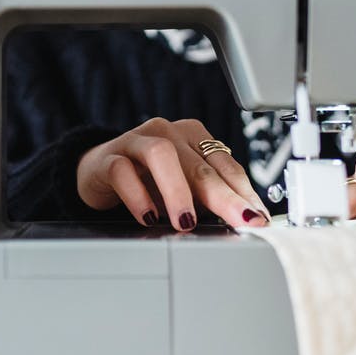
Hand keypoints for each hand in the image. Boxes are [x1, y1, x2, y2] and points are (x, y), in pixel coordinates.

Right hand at [77, 118, 269, 230]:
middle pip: (200, 164)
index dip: (244, 193)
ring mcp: (137, 141)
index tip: (257, 218)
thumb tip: (239, 221)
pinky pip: (123, 172)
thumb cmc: (147, 180)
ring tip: (186, 222)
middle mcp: (167, 132)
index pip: (226, 165)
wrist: (98, 170)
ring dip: (177, 191)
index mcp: (193, 137)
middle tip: (239, 221)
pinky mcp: (109, 157)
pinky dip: (138, 196)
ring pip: (161, 155)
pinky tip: (147, 217)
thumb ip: (208, 200)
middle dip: (224, 196)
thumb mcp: (184, 188)